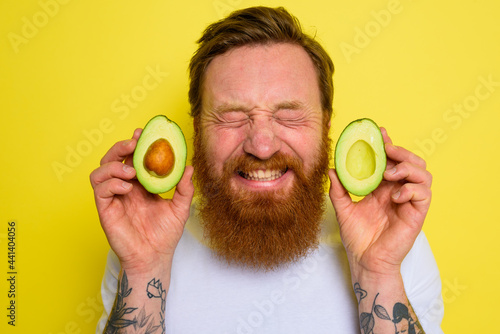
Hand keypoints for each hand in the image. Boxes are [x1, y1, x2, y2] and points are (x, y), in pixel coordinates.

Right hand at [90, 129, 194, 273]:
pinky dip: (111, 184)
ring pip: (100, 172)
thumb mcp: (181, 207)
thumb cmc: (166, 234)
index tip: (142, 133)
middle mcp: (124, 188)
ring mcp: (113, 199)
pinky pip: (100, 190)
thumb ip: (185, 188)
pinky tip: (127, 188)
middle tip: (133, 143)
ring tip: (131, 171)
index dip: (134, 144)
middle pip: (112, 160)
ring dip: (114, 165)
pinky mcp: (105, 210)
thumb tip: (189, 166)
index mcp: (140, 185)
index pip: (131, 158)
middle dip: (120, 147)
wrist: (155, 257)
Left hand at [329, 127, 431, 277]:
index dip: (389, 145)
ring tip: (390, 173)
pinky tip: (395, 194)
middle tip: (387, 150)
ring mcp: (409, 202)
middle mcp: (398, 192)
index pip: (391, 161)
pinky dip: (411, 189)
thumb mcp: (343, 209)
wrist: (364, 260)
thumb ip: (339, 190)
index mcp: (383, 188)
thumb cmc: (357, 237)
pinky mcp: (417, 215)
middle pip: (412, 163)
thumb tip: (331, 169)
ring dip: (408, 168)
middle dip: (402, 152)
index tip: (380, 132)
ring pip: (424, 174)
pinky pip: (424, 194)